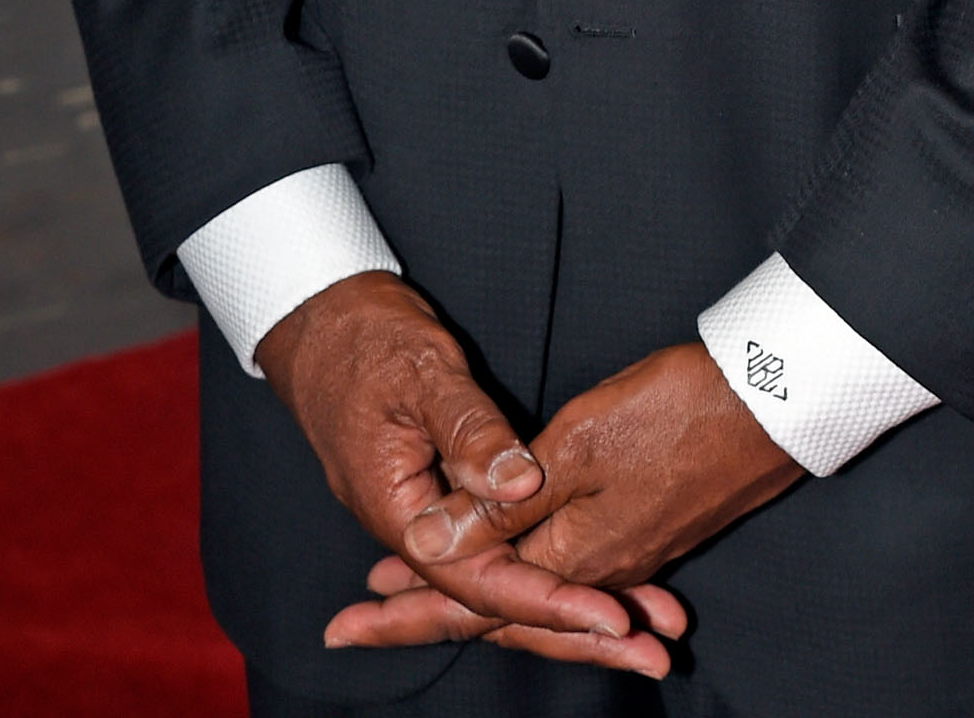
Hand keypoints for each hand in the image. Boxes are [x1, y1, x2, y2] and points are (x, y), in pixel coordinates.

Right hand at [256, 271, 682, 673]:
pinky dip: (547, 570)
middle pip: (497, 602)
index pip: (481, 579)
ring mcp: (432, 516)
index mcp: (399, 513)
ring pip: (502, 581)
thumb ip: (471, 430)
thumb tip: (522, 483)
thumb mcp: (423, 374)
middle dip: (572, 630)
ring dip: (568, 610)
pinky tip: (595, 585)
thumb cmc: (368, 340)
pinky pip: (499, 548)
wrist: (323, 320)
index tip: (610, 617)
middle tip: (649, 653)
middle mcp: (416, 530)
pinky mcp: (448, 496)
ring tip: (643, 632)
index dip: (549, 599)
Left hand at [334, 342, 801, 650]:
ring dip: (472, 591)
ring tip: (412, 590)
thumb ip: (506, 501)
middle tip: (358, 618)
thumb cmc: (677, 408)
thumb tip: (434, 549)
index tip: (345, 621)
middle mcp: (598, 571)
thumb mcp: (580, 443)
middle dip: (425, 611)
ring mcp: (628, 553)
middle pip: (497, 607)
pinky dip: (529, 576)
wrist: (775, 396)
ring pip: (532, 590)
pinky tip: (513, 565)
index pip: (471, 601)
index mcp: (572, 556)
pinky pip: (574, 573)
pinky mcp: (650, 527)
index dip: (405, 611)